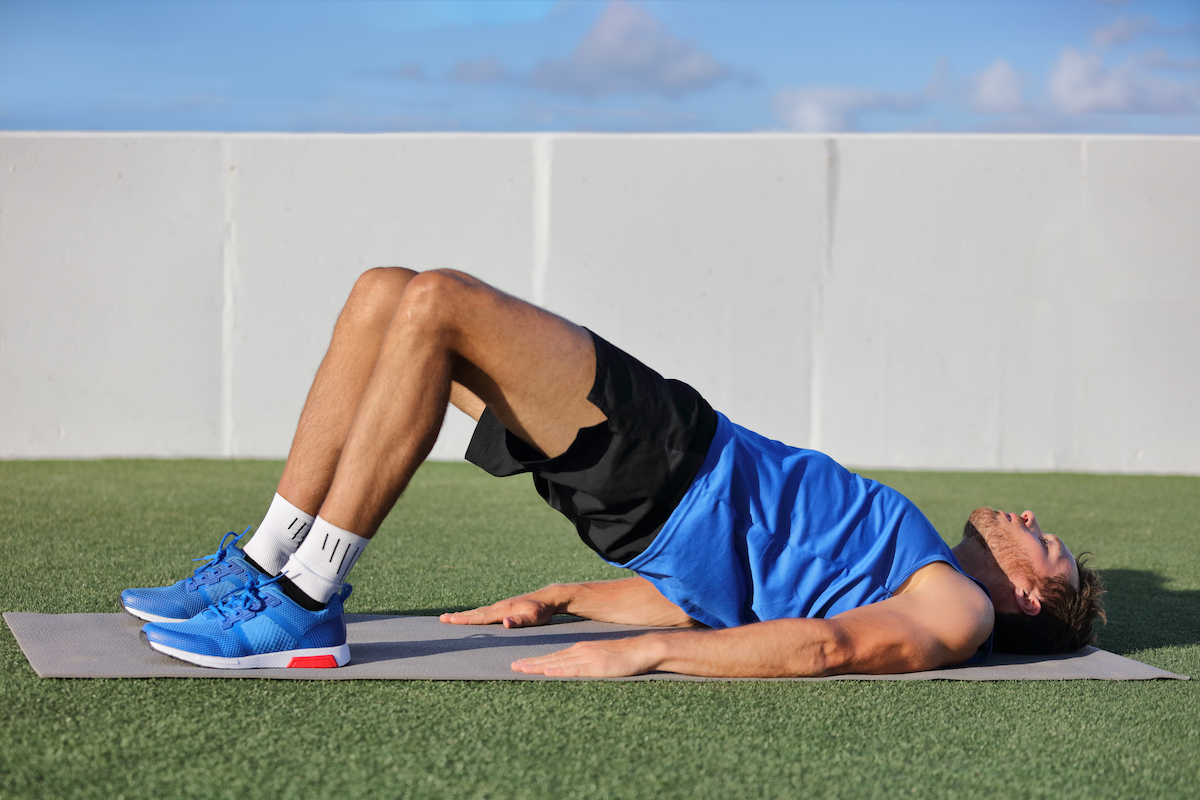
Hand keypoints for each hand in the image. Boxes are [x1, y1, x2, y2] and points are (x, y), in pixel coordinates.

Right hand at [439, 593, 557, 627]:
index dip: (463, 620)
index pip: (479, 617)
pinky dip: (474, 614)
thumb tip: (505, 623)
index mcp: (502, 610)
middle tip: (441, 619)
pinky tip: (472, 616)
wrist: (548, 598)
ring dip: (464, 615)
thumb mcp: (534, 618)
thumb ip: (519, 620)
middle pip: (475, 613)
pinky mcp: (504, 607)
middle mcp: (499, 607)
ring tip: (451, 617)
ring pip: (479, 611)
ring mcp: (501, 606)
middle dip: (458, 617)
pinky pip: (485, 612)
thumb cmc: (542, 610)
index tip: (448, 620)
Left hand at [510, 634, 664, 677]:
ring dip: (538, 666)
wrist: (643, 649)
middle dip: (530, 662)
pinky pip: (574, 669)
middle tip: (512, 666)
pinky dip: (559, 670)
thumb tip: (573, 670)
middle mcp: (580, 651)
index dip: (536, 660)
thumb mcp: (600, 658)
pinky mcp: (596, 666)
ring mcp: (587, 658)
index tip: (520, 663)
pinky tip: (548, 671)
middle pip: (551, 658)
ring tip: (521, 668)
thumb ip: (586, 663)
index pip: (553, 656)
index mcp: (580, 649)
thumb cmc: (624, 656)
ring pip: (557, 663)